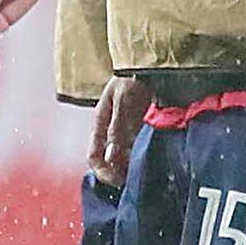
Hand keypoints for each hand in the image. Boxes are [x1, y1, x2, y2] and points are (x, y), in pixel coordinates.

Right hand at [88, 72, 146, 193]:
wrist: (149, 63)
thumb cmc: (132, 79)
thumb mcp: (122, 103)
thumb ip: (116, 129)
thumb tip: (111, 158)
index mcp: (100, 123)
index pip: (93, 157)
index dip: (103, 172)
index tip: (118, 181)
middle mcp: (110, 129)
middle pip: (108, 160)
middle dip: (118, 173)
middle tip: (134, 181)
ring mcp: (124, 129)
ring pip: (123, 156)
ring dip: (130, 166)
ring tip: (144, 173)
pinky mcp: (138, 128)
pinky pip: (136, 148)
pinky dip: (141, 156)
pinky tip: (152, 160)